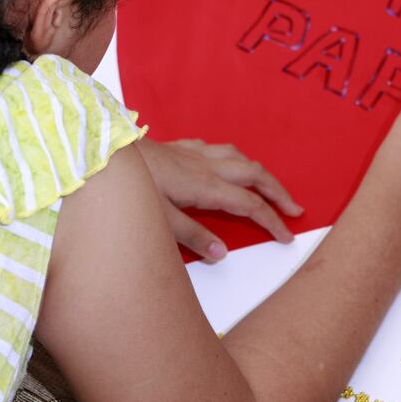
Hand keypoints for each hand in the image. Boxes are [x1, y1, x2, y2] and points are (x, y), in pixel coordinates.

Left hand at [137, 138, 303, 262]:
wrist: (105, 152)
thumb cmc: (131, 188)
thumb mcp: (159, 220)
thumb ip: (192, 237)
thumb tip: (222, 253)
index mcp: (206, 187)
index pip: (249, 205)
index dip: (272, 221)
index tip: (287, 237)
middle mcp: (206, 166)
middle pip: (254, 174)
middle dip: (278, 192)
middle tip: (295, 209)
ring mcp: (194, 154)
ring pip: (239, 157)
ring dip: (260, 172)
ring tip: (269, 187)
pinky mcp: (180, 148)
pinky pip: (218, 149)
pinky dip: (234, 158)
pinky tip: (229, 163)